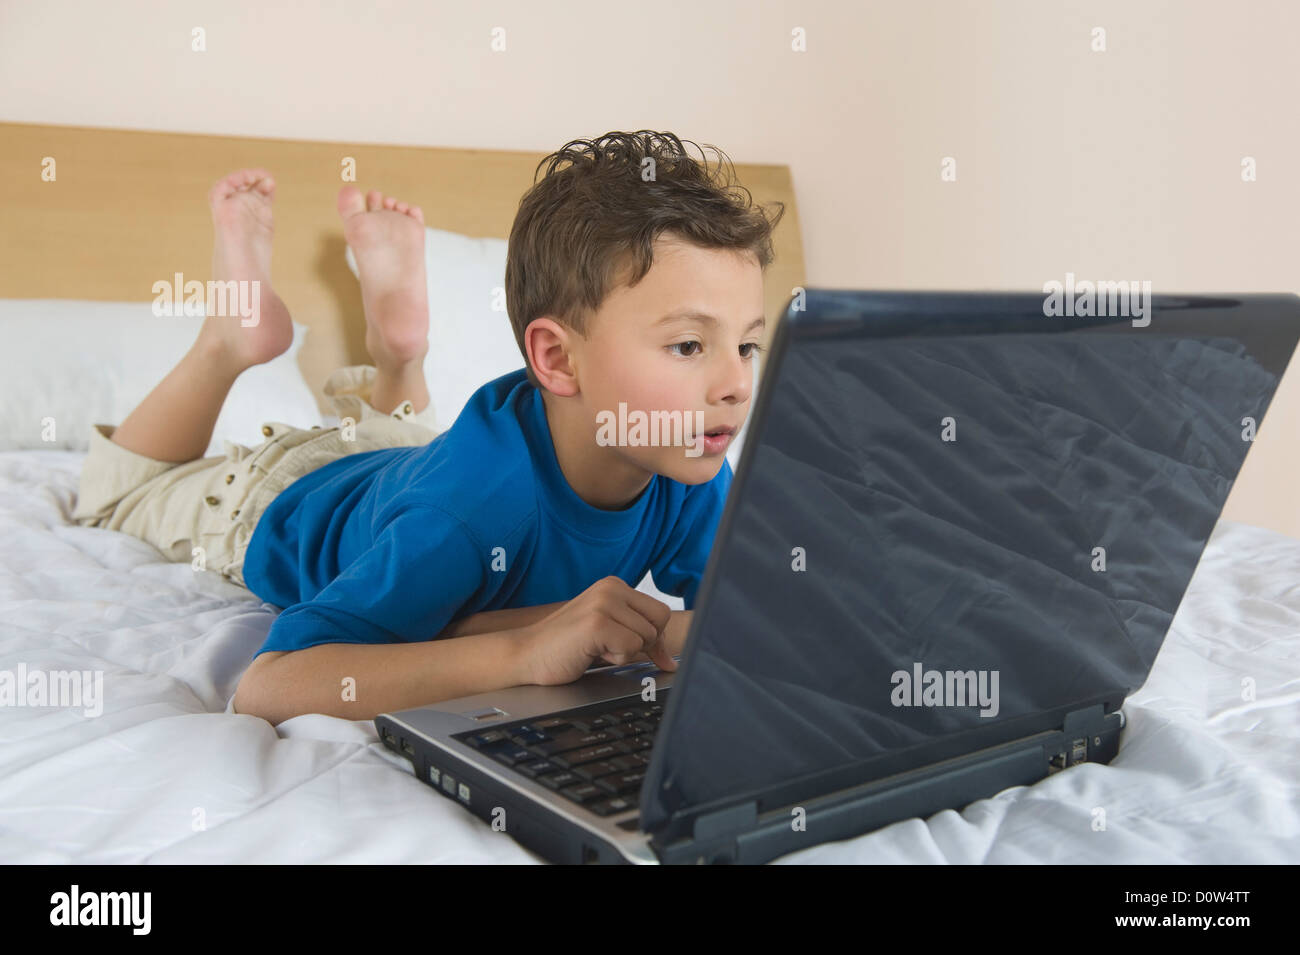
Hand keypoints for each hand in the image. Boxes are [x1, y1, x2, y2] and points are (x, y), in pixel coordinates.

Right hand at [516, 576, 675, 685]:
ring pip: (646, 637)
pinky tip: (592, 653)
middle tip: (612, 648)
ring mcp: (603, 604)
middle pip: (658, 622)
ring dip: (624, 653)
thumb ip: (639, 638)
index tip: (640, 651)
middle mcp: (611, 588)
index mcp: (614, 586)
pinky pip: (631, 648)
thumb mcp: (608, 633)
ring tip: (597, 649)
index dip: (654, 637)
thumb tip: (671, 661)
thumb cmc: (566, 646)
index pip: (660, 612)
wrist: (526, 654)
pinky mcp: (597, 623)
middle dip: (642, 644)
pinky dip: (615, 658)